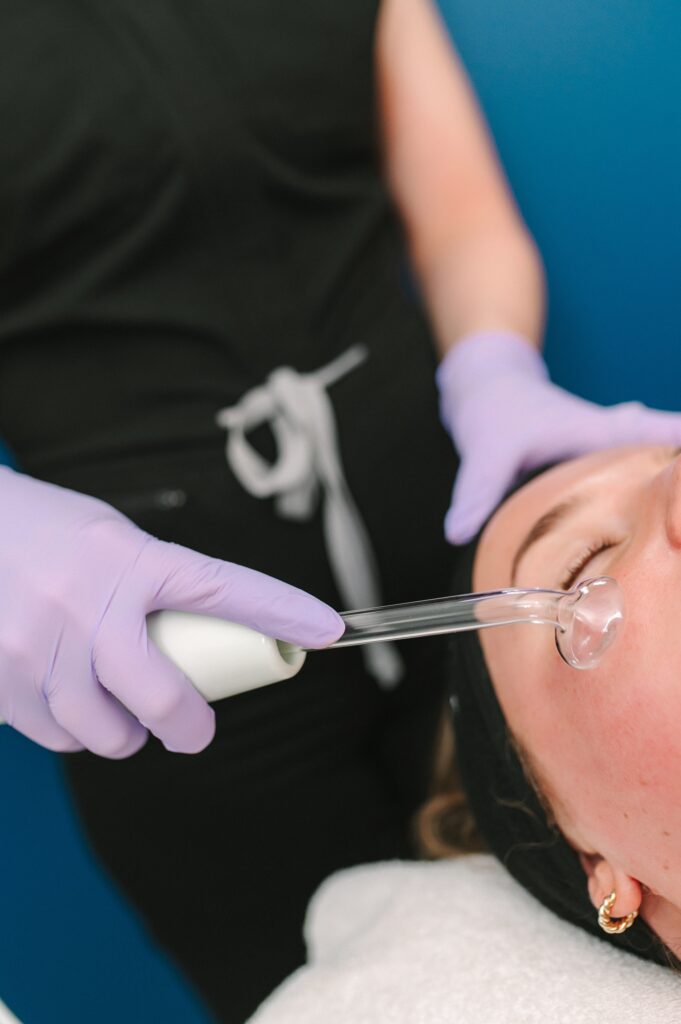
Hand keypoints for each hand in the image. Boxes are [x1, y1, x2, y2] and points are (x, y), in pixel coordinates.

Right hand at [0, 468, 342, 756]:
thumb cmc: (43, 532)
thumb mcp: (109, 540)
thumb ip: (152, 584)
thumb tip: (200, 639)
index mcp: (129, 559)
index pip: (223, 588)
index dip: (280, 612)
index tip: (326, 630)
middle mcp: (86, 602)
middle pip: (161, 698)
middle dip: (188, 728)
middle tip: (194, 729)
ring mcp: (37, 646)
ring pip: (104, 732)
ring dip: (123, 735)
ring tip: (121, 713)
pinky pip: (55, 733)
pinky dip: (72, 728)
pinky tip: (68, 699)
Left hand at [437, 331, 680, 543]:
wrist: (492, 386)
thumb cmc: (498, 410)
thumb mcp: (487, 449)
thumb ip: (475, 490)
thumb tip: (457, 532)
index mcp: (611, 432)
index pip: (675, 438)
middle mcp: (627, 438)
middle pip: (679, 455)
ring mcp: (622, 450)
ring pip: (670, 469)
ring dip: (676, 494)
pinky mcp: (611, 465)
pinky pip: (652, 479)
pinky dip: (664, 499)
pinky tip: (669, 535)